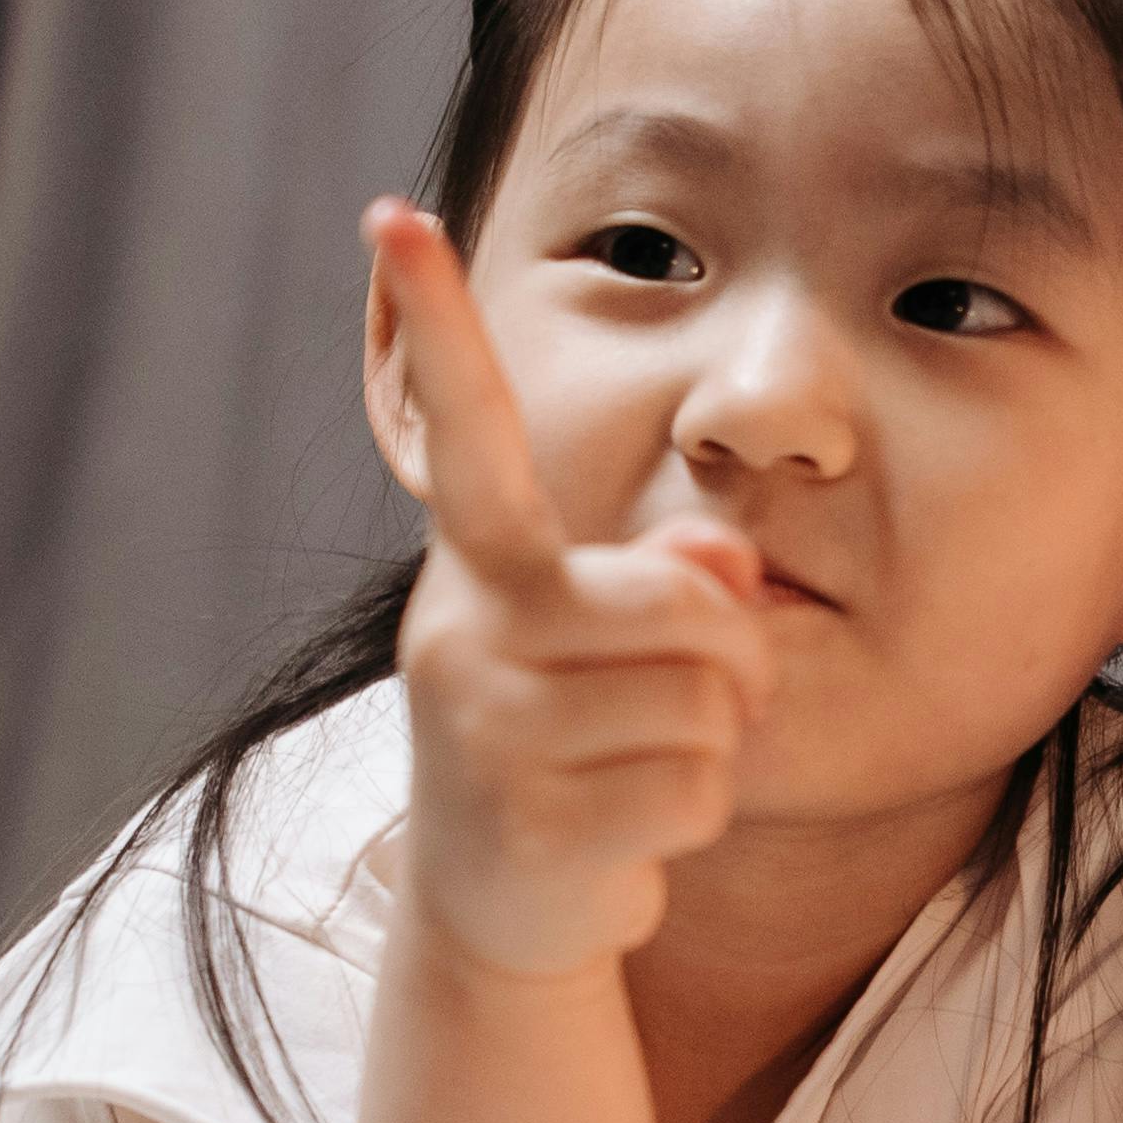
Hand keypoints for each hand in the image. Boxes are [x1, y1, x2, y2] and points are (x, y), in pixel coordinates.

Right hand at [367, 200, 774, 973]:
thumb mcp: (611, 641)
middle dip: (729, 654)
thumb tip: (723, 567)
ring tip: (638, 766)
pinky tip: (629, 829)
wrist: (498, 909)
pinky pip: (698, 789)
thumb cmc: (571, 739)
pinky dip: (697, 815)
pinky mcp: (531, 825)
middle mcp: (465, 630)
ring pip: (707, 700)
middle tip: (683, 698)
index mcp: (478, 564)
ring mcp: (488, 731)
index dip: (438, 322)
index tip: (394, 213)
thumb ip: (677, 577)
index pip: (464, 431)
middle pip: (687, 599)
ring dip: (712, 743)